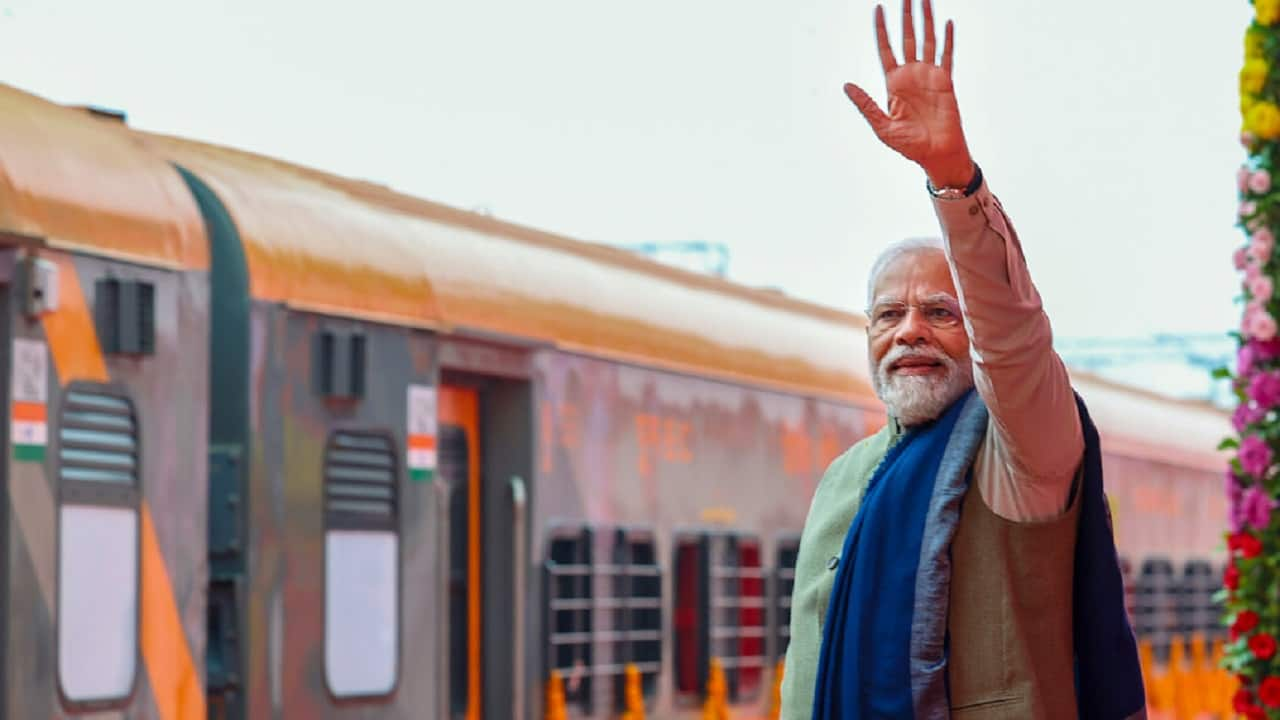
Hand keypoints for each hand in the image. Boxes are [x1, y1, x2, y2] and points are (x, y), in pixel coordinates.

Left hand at [844, 0, 973, 187]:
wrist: (936, 155)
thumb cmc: (909, 146)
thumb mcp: (882, 127)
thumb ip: (866, 105)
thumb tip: (846, 85)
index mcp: (893, 83)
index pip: (885, 49)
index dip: (881, 29)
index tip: (878, 8)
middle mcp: (911, 75)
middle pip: (906, 37)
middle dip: (905, 16)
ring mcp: (929, 76)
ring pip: (926, 40)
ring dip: (926, 20)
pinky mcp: (946, 82)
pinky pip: (946, 56)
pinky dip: (947, 39)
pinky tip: (946, 22)